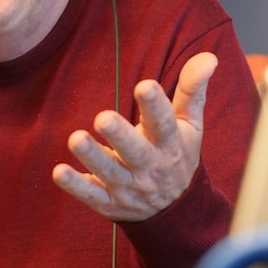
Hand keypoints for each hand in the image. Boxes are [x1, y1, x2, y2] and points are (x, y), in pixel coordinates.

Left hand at [52, 52, 217, 221]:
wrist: (176, 211)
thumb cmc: (177, 153)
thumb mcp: (190, 124)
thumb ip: (192, 90)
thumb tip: (208, 56)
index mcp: (169, 144)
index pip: (165, 124)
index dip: (156, 106)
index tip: (145, 86)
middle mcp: (150, 167)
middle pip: (135, 152)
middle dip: (120, 136)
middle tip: (102, 118)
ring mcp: (129, 187)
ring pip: (110, 173)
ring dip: (93, 157)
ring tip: (76, 138)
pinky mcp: (110, 202)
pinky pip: (92, 195)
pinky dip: (75, 186)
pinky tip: (59, 172)